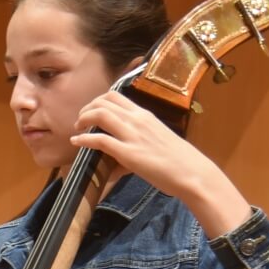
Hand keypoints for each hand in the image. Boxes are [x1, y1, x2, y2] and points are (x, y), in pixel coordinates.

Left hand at [70, 90, 250, 237]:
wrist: (191, 172)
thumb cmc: (179, 160)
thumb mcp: (159, 139)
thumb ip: (142, 137)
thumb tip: (128, 148)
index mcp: (145, 115)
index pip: (116, 96)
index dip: (98, 101)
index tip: (92, 111)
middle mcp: (137, 120)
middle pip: (104, 101)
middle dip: (88, 108)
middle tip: (81, 121)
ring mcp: (132, 135)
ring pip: (100, 114)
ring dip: (83, 119)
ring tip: (77, 128)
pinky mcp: (128, 153)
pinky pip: (100, 140)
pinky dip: (84, 139)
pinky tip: (76, 142)